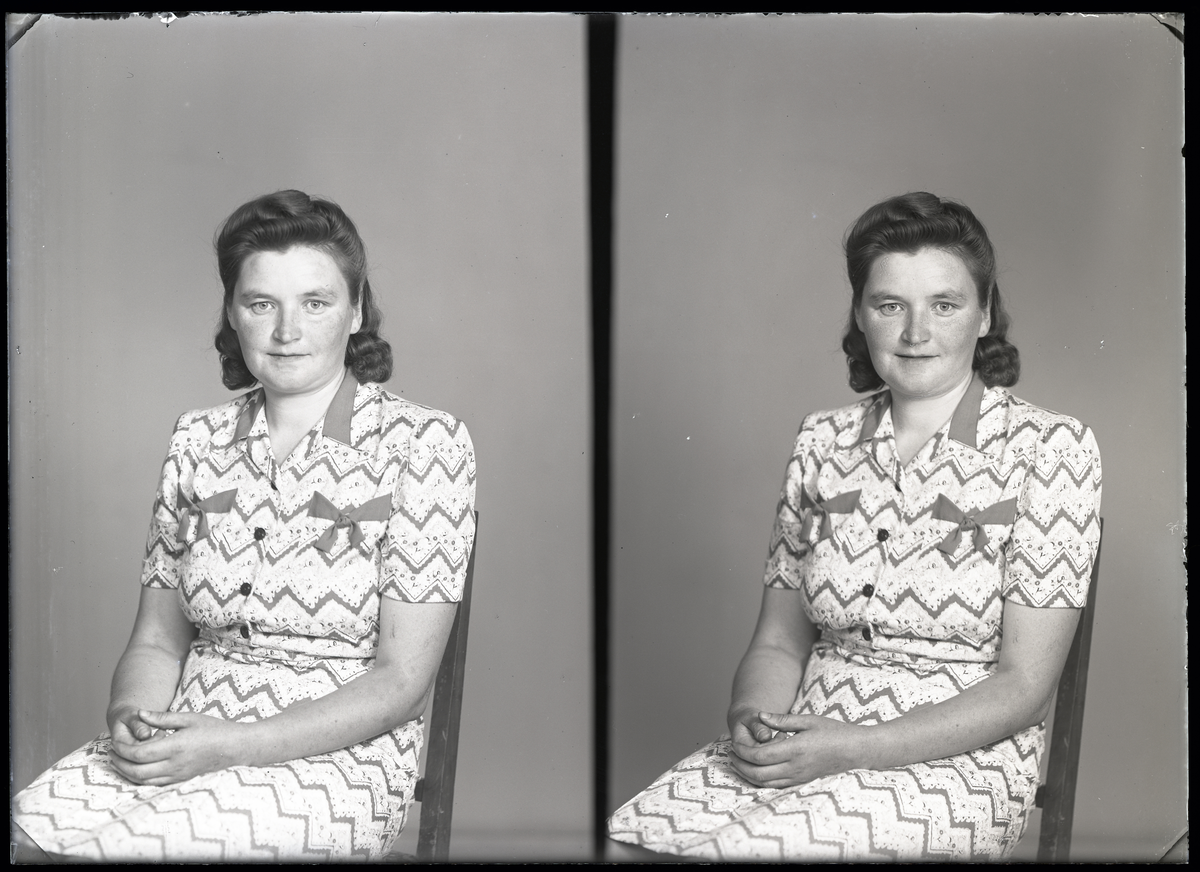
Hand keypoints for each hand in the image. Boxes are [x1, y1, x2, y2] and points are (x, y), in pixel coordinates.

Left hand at [108, 710, 246, 785]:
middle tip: (111, 753)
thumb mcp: (189, 718)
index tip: (115, 742)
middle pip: (136, 770)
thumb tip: (140, 714)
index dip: (122, 749)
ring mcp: (177, 775)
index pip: (139, 753)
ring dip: (126, 772)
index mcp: (175, 746)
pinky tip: (136, 769)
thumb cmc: (214, 729)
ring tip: (119, 761)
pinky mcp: (180, 780)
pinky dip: (139, 778)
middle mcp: (175, 764)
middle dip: (119, 763)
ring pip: (143, 781)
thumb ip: (162, 718)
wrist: (235, 748)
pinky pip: (153, 784)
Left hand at [728, 712, 864, 787]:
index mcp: (795, 749)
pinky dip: (761, 780)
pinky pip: (776, 786)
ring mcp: (799, 778)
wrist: (856, 751)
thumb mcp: (808, 720)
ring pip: (766, 783)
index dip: (743, 752)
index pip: (760, 756)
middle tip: (731, 755)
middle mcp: (796, 767)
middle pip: (758, 773)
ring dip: (748, 775)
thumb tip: (760, 716)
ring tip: (738, 762)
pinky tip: (756, 770)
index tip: (734, 744)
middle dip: (740, 765)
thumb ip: (782, 720)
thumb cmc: (833, 731)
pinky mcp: (802, 782)